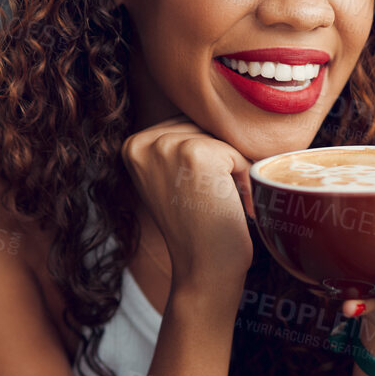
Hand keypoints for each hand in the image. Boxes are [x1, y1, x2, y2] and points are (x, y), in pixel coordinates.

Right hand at [120, 115, 255, 293]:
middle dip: (219, 162)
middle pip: (204, 126)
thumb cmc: (198, 226)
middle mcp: (143, 141)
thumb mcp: (171, 178)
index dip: (204, 158)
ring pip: (221, 138)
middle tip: (209, 202)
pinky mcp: (195, 154)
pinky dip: (242, 180)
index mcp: (132, 144)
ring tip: (218, 204)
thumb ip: (177, 143)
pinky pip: (237, 152)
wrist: (204, 270)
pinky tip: (229, 205)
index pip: (187, 125)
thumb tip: (211, 104)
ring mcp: (167, 146)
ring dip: (231, 171)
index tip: (193, 195)